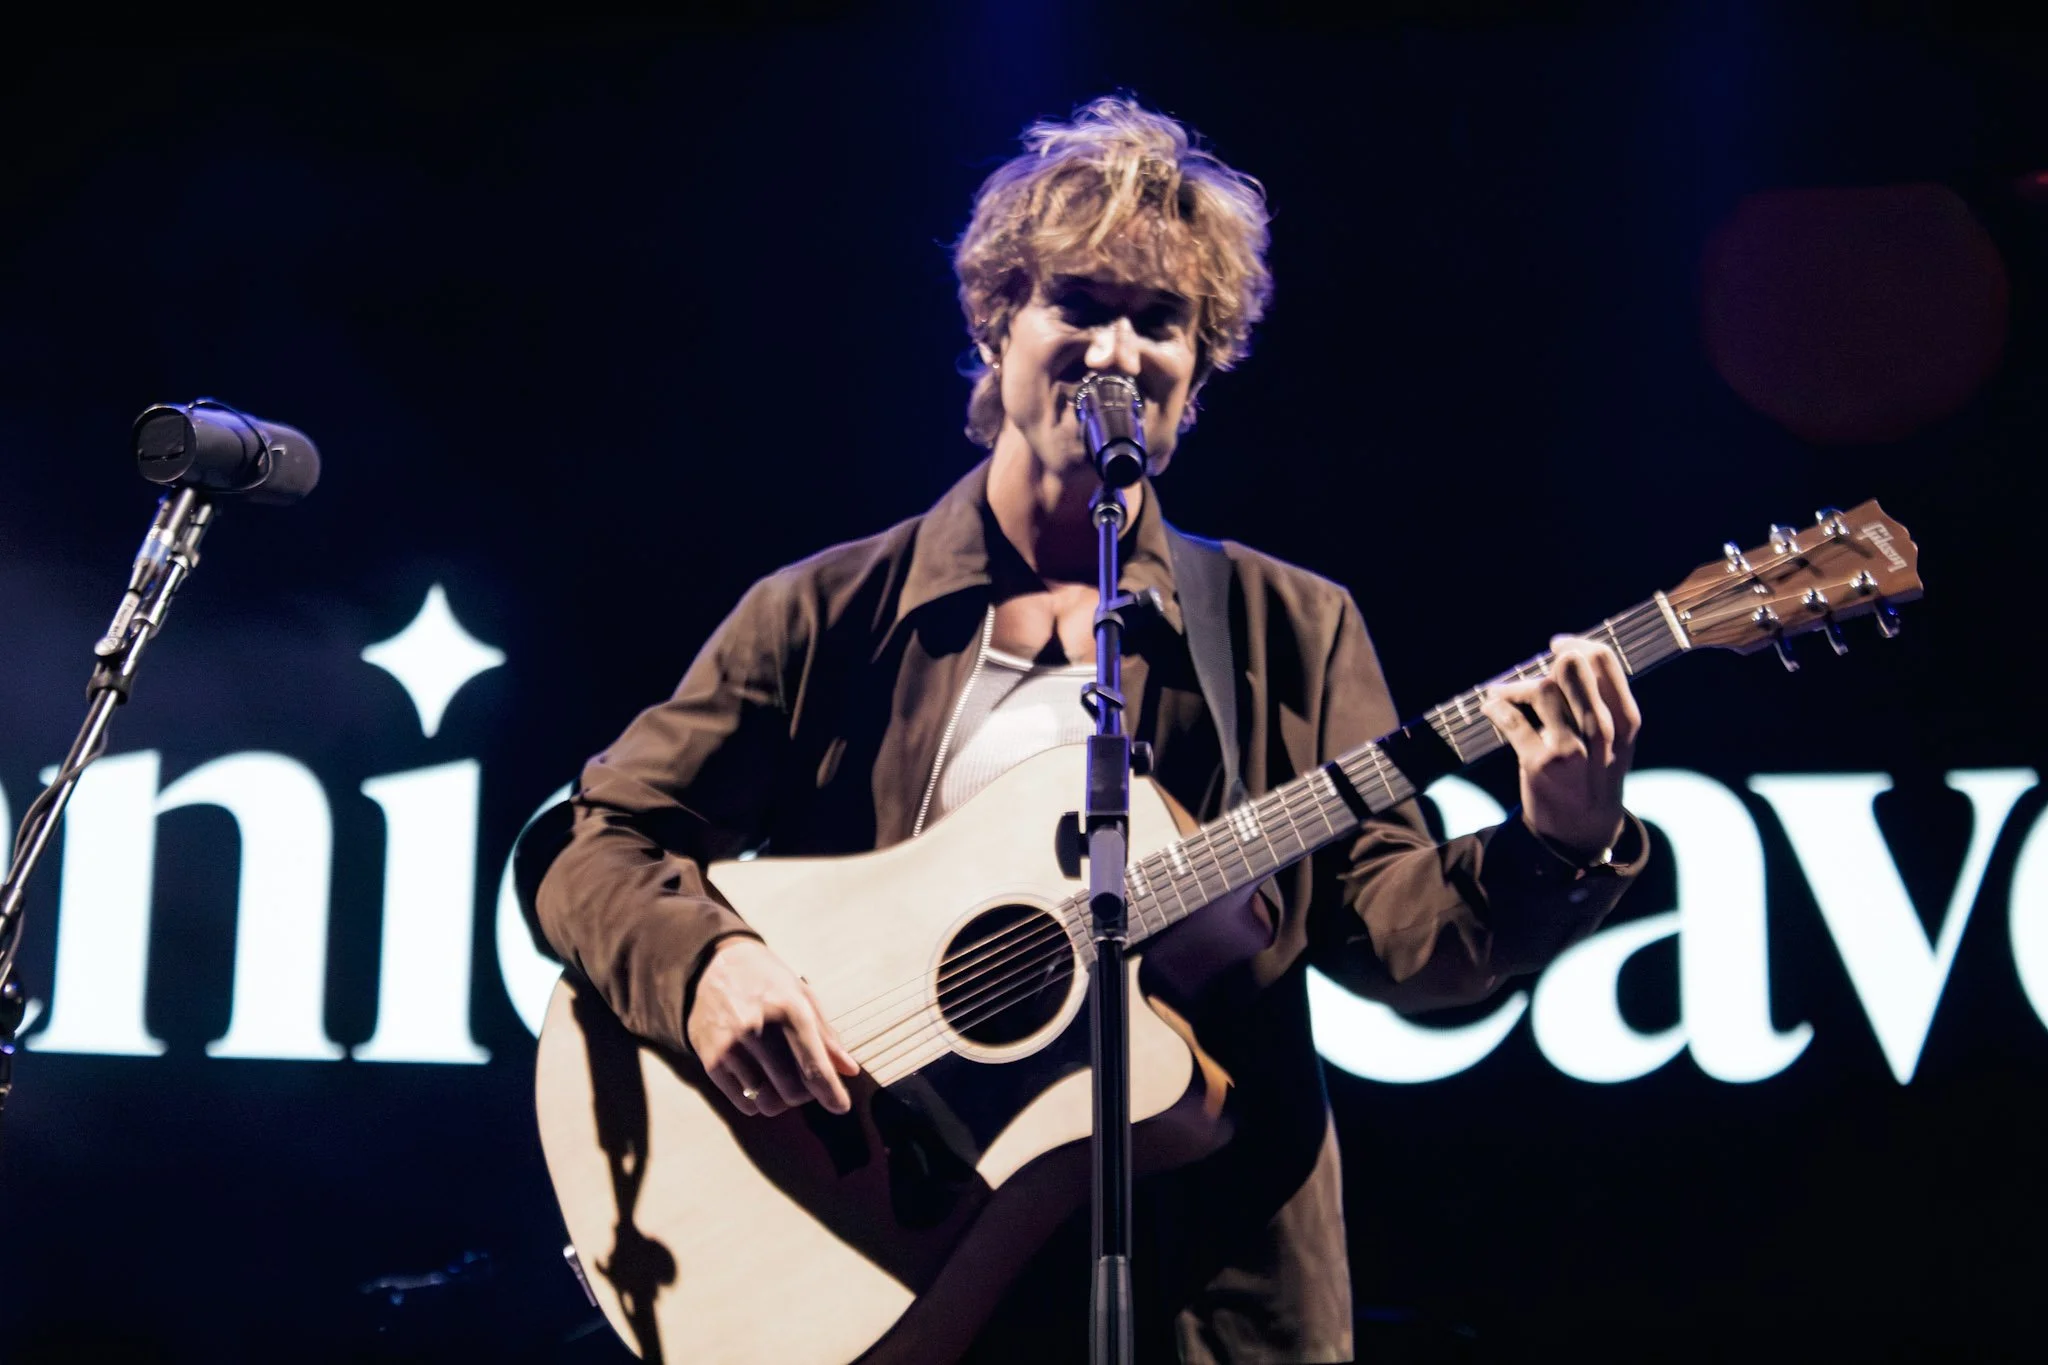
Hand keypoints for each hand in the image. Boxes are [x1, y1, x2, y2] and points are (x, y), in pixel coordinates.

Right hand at [687, 938, 857, 1116]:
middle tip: (805, 1080)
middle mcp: (758, 1029)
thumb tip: (849, 1070)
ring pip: (768, 1102)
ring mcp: (731, 1046)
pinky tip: (759, 1081)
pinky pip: (743, 1103)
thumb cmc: (766, 980)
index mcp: (789, 1010)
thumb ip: (826, 1035)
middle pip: (792, 1091)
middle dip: (805, 1094)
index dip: (831, 1093)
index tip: (841, 1106)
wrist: (713, 964)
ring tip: (781, 1079)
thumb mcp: (801, 995)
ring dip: (781, 1099)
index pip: (814, 1067)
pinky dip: (757, 1100)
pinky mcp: (711, 1059)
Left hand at [1479, 635, 1641, 856]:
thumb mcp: (1616, 738)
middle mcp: (1601, 731)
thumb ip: (1601, 700)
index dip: (1576, 644)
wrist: (1583, 828)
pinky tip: (1491, 707)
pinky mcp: (1540, 763)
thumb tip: (1568, 652)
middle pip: (1572, 667)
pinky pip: (1512, 720)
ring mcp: (1571, 748)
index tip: (1557, 644)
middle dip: (1549, 662)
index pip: (1603, 660)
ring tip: (1503, 694)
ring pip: (1542, 689)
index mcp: (1624, 720)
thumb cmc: (1596, 773)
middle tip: (1534, 671)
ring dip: (1516, 687)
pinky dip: (1496, 707)